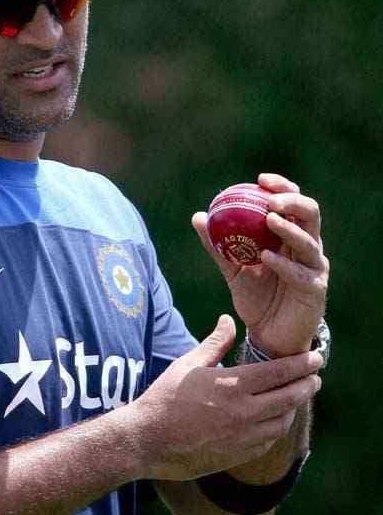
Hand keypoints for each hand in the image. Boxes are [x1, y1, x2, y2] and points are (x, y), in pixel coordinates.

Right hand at [130, 315, 322, 481]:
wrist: (147, 441)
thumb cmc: (164, 399)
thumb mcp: (187, 365)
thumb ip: (214, 343)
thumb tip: (229, 320)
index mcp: (232, 385)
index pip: (279, 372)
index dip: (302, 364)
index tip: (315, 358)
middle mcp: (243, 412)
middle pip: (290, 397)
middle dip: (308, 385)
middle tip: (315, 377)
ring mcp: (243, 437)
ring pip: (282, 421)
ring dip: (293, 408)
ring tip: (295, 397)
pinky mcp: (238, 456)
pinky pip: (268, 441)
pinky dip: (275, 428)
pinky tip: (272, 420)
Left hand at [192, 173, 329, 356]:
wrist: (268, 335)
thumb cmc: (255, 296)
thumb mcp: (232, 268)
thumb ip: (217, 245)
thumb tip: (198, 216)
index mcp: (291, 236)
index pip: (293, 203)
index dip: (282, 187)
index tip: (260, 180)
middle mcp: (308, 247)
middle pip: (310, 214)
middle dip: (293, 201)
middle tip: (270, 200)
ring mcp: (315, 269)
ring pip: (309, 242)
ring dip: (289, 229)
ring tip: (269, 220)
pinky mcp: (316, 291)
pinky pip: (301, 274)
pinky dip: (284, 264)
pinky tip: (266, 257)